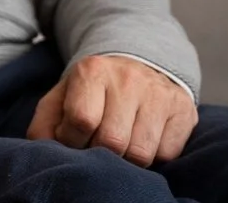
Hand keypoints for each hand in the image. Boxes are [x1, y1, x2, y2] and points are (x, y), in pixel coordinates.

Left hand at [26, 55, 198, 166]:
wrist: (137, 67)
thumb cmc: (92, 92)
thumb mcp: (61, 98)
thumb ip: (45, 123)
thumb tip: (43, 149)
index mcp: (92, 70)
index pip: (82, 120)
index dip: (74, 140)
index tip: (74, 139)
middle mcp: (129, 78)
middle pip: (113, 141)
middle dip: (100, 153)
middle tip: (98, 146)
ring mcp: (159, 93)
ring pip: (141, 153)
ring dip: (127, 159)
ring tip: (120, 144)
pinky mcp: (184, 110)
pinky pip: (167, 154)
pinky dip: (153, 157)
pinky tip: (143, 139)